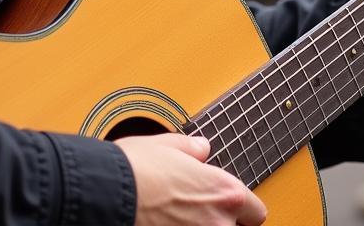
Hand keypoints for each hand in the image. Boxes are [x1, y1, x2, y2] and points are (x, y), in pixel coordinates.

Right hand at [116, 133, 266, 224]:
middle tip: (202, 214)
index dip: (244, 209)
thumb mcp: (167, 145)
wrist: (108, 195)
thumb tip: (200, 148)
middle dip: (224, 223)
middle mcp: (218, 223)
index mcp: (225, 193)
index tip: (233, 208)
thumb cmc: (135, 169)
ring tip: (181, 220)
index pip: (255, 211)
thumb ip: (191, 148)